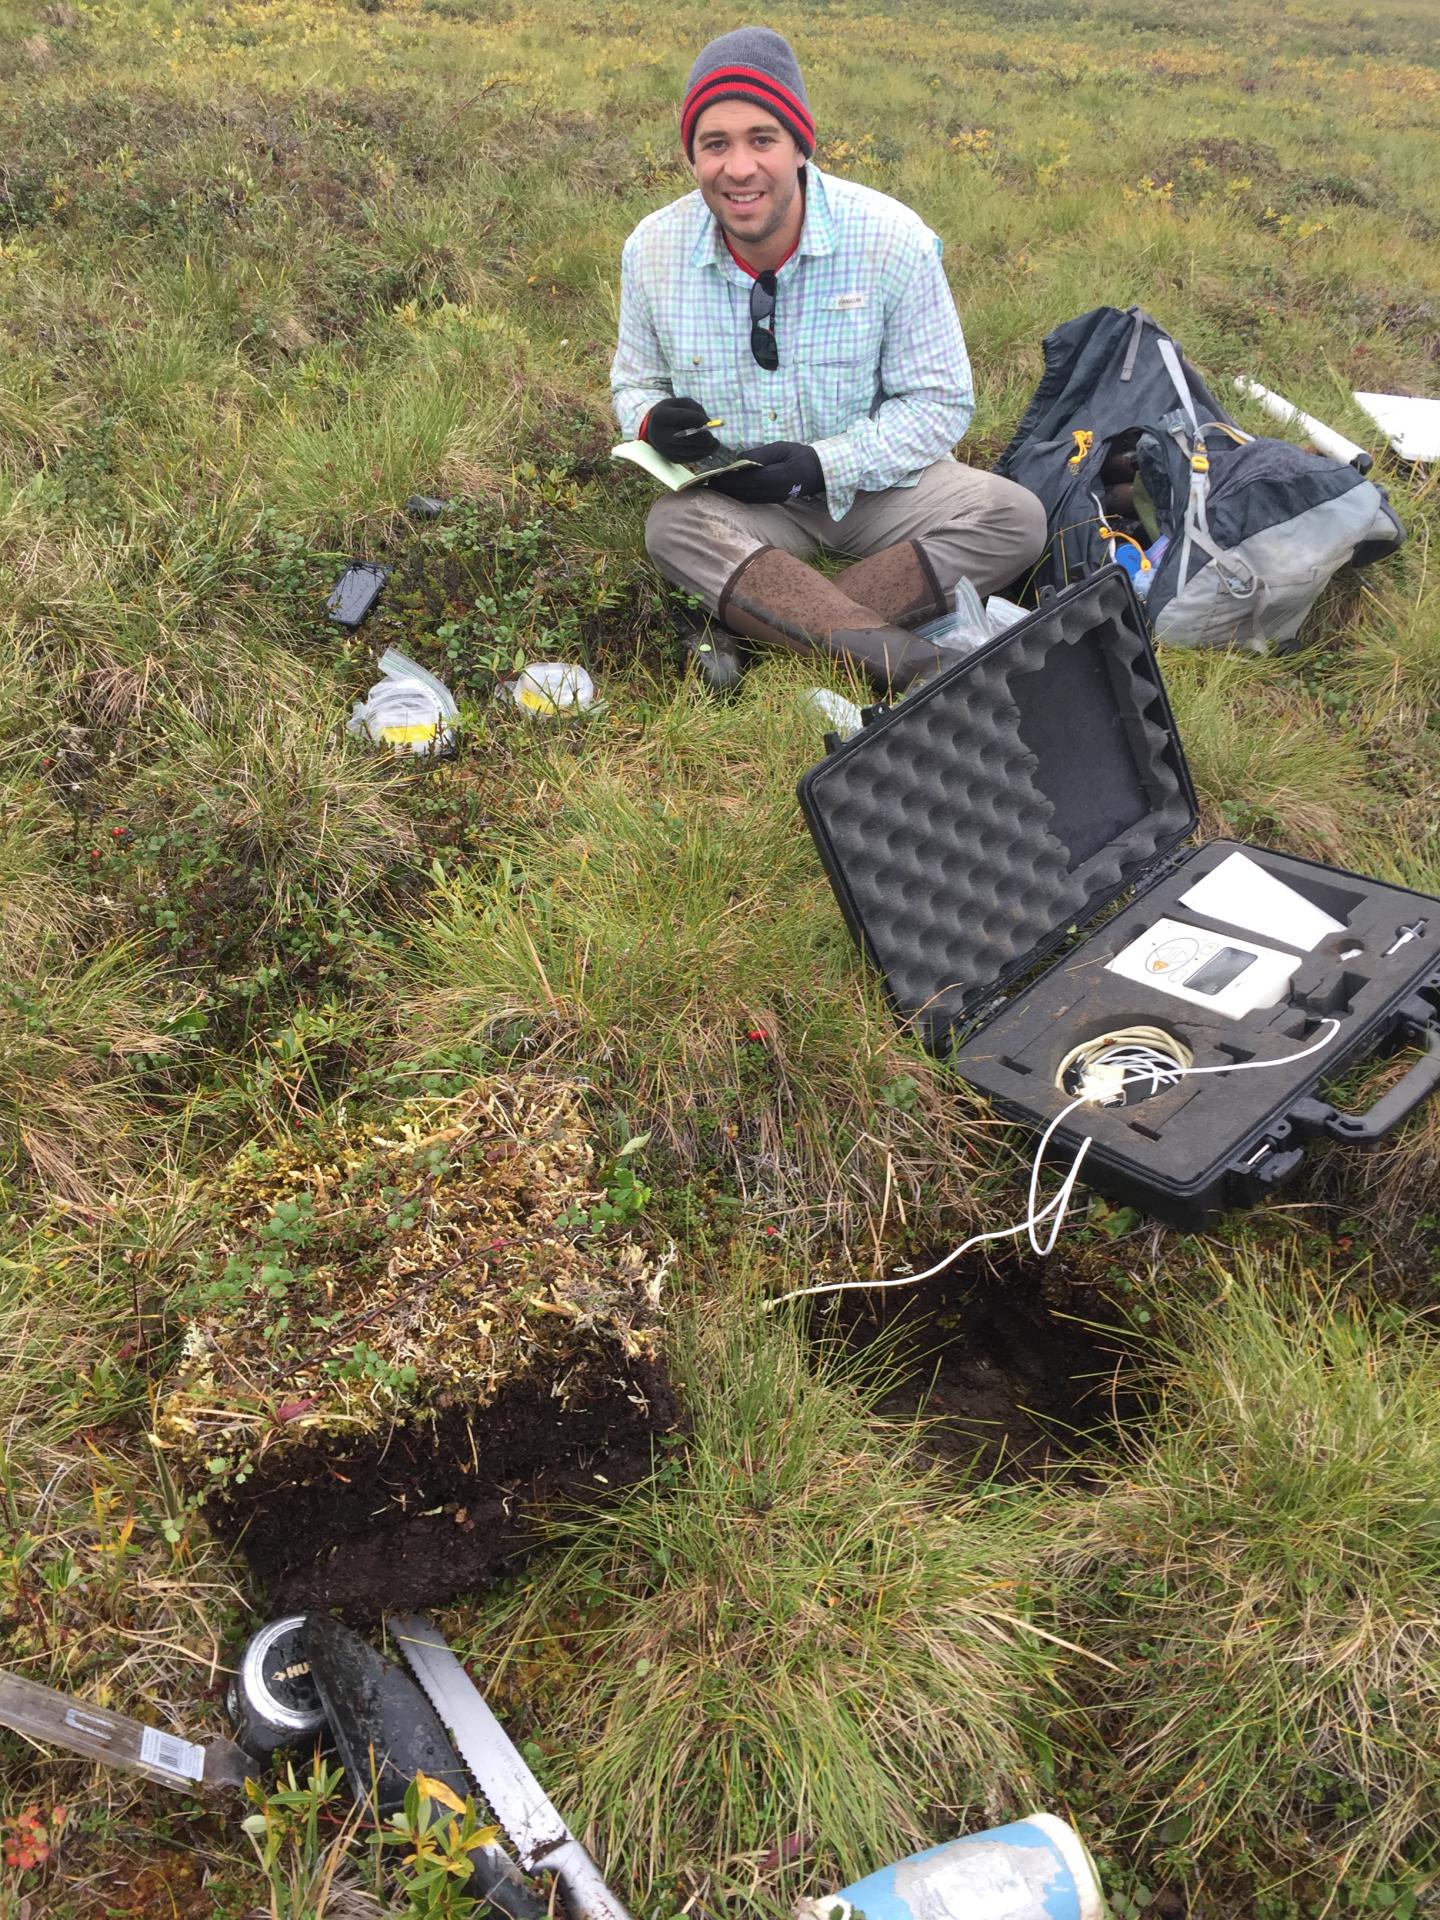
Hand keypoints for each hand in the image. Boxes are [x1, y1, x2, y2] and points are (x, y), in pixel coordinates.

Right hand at [642, 397, 718, 460]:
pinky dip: (701, 454)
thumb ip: (696, 409)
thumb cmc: (674, 412)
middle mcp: (660, 434)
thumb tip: (708, 424)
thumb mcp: (683, 403)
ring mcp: (664, 448)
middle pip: (684, 438)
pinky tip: (707, 449)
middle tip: (712, 438)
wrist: (656, 427)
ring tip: (715, 444)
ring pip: (688, 451)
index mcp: (661, 416)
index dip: (696, 420)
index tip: (707, 422)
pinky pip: (689, 458)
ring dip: (705, 449)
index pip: (681, 418)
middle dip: (701, 438)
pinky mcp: (671, 458)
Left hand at [706, 443, 824, 505]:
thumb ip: (760, 454)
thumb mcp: (780, 448)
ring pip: (746, 498)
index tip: (713, 476)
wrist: (817, 472)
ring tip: (713, 487)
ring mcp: (773, 498)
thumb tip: (739, 459)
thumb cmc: (799, 455)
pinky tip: (728, 491)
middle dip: (724, 488)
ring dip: (729, 494)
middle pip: (743, 492)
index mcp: (777, 477)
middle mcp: (773, 491)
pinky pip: (751, 500)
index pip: (747, 480)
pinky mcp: (772, 500)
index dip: (729, 480)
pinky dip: (738, 496)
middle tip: (706, 483)